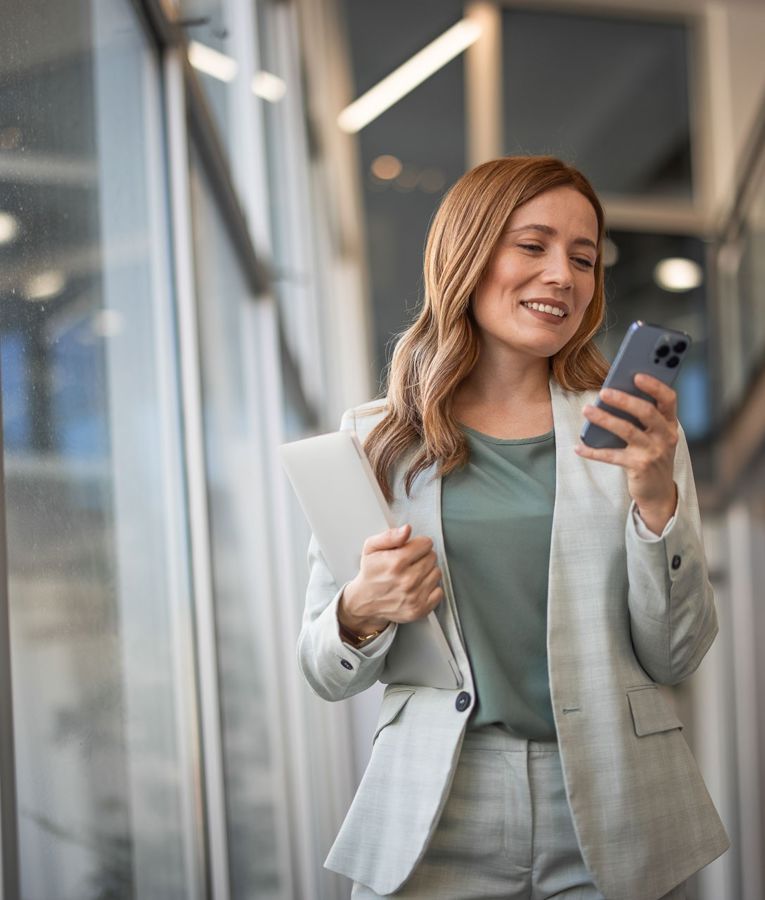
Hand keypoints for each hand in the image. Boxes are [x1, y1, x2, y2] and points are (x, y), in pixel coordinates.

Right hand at [338, 524, 443, 634]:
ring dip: (427, 572)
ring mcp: (414, 597)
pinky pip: (439, 592)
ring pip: (437, 573)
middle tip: (410, 562)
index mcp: (396, 563)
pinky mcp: (420, 609)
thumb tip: (407, 529)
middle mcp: (407, 580)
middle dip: (422, 557)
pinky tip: (418, 587)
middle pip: (432, 557)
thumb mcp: (371, 548)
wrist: (364, 602)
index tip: (411, 549)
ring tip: (413, 574)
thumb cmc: (370, 574)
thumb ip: (389, 536)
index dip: (418, 544)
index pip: (426, 544)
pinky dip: (431, 589)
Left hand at [574, 373, 678, 533]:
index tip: (637, 374)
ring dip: (605, 419)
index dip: (654, 385)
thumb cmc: (651, 454)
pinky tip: (578, 446)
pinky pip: (611, 456)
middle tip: (604, 391)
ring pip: (627, 431)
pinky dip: (593, 451)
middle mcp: (666, 436)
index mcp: (670, 423)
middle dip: (624, 400)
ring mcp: (653, 452)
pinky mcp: (639, 467)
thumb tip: (612, 392)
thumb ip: (642, 416)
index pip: (668, 398)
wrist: (658, 491)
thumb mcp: (654, 434)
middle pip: (646, 412)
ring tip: (586, 410)